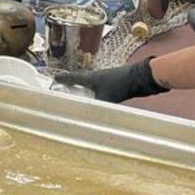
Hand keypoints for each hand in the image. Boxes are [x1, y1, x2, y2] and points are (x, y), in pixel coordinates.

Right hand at [53, 57, 168, 102]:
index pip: (73, 78)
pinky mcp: (113, 83)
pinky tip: (96, 99)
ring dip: (83, 87)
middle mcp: (95, 76)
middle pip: (80, 79)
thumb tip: (86, 118)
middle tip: (64, 86)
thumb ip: (94, 108)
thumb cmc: (120, 84)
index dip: (63, 79)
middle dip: (72, 82)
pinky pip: (98, 88)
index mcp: (90, 77)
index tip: (54, 79)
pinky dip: (93, 92)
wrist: (140, 78)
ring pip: (90, 83)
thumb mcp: (105, 98)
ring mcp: (105, 79)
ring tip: (78, 94)